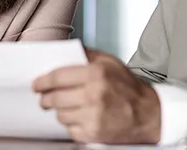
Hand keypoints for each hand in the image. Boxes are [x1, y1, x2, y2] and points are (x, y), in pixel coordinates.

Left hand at [32, 48, 160, 143]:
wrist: (149, 114)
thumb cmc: (129, 88)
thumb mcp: (110, 62)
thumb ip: (86, 55)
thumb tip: (63, 52)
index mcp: (96, 74)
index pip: (57, 77)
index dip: (42, 81)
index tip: (37, 84)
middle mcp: (94, 95)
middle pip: (54, 98)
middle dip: (45, 98)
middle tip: (44, 97)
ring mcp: (93, 116)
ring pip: (60, 114)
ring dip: (60, 111)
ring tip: (69, 106)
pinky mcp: (93, 133)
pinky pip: (70, 129)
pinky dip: (72, 124)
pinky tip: (81, 117)